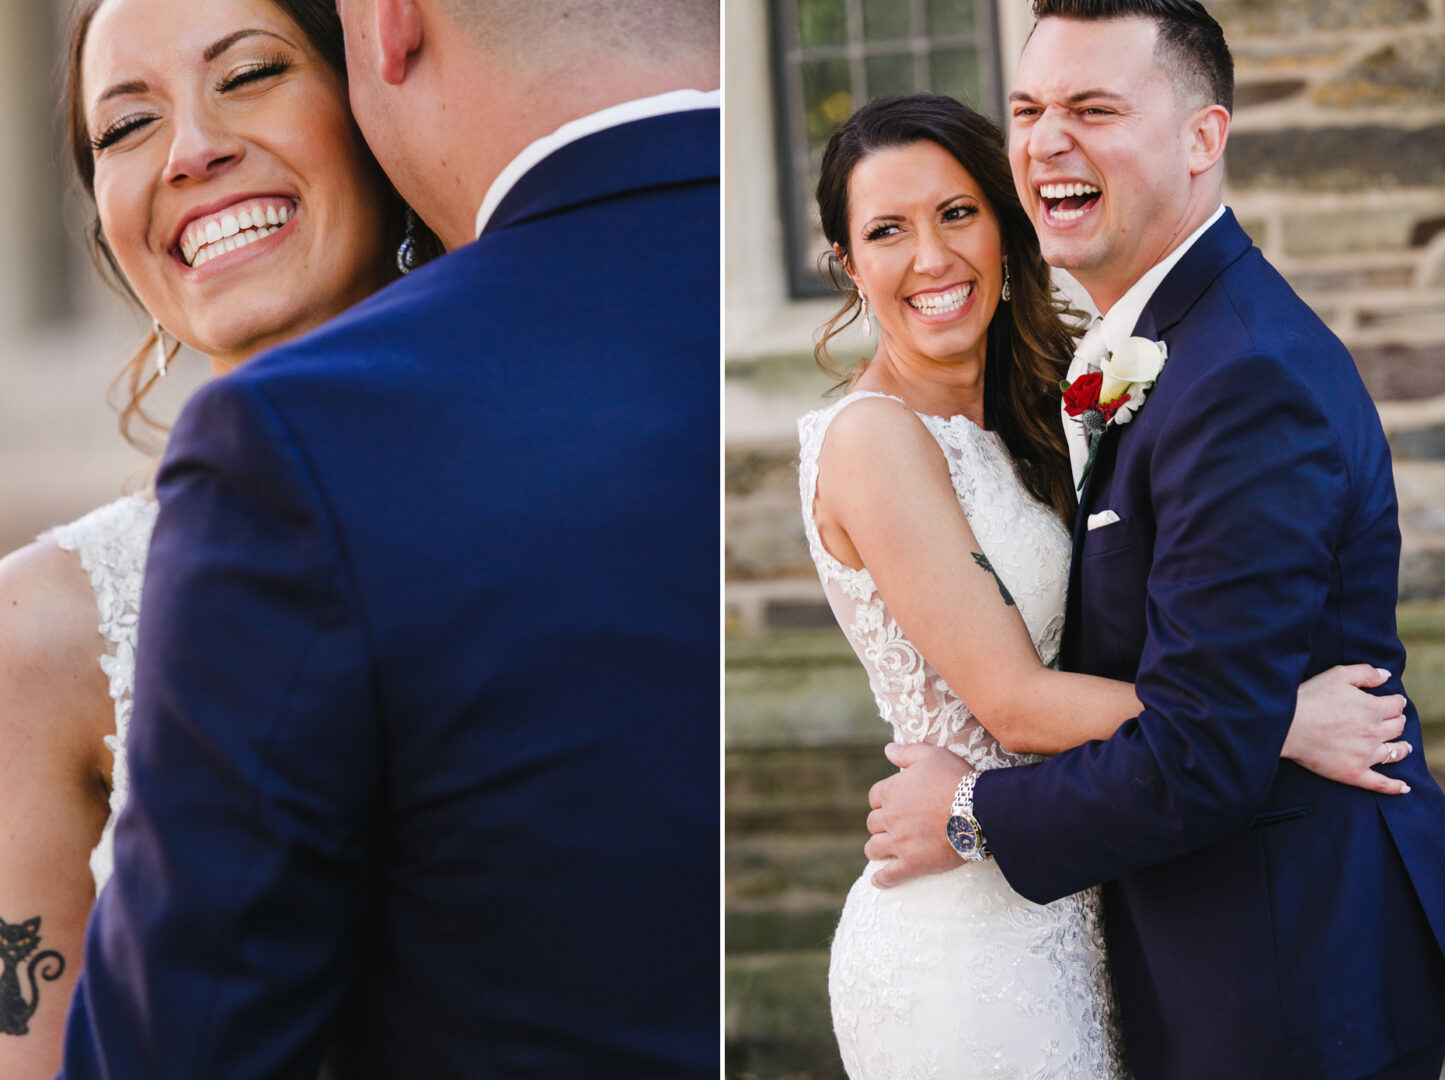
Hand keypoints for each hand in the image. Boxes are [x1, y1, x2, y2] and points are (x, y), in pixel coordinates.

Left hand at [864, 742, 970, 887]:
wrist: (979, 810)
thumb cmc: (956, 779)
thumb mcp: (931, 756)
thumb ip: (906, 752)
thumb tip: (887, 750)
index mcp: (891, 791)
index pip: (875, 797)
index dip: (883, 800)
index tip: (892, 804)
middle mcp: (890, 817)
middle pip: (873, 823)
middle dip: (880, 824)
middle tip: (893, 827)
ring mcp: (900, 842)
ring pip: (874, 848)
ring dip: (876, 848)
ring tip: (881, 851)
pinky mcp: (912, 864)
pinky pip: (889, 875)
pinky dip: (882, 879)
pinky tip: (878, 880)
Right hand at [1283, 664, 1411, 794]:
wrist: (1286, 727)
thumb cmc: (1309, 698)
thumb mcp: (1337, 675)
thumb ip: (1366, 672)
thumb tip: (1387, 676)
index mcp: (1372, 708)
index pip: (1397, 705)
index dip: (1396, 702)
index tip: (1393, 701)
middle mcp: (1374, 733)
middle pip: (1398, 727)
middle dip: (1397, 721)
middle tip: (1393, 720)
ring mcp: (1366, 755)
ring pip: (1394, 753)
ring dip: (1402, 748)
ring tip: (1403, 747)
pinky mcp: (1354, 773)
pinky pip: (1380, 783)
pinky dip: (1394, 787)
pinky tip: (1404, 788)